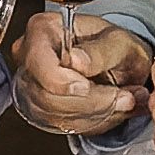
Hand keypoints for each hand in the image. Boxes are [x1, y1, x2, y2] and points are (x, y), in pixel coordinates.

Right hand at [12, 12, 150, 134]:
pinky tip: (109, 109)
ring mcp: (31, 83)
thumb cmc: (114, 45)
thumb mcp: (119, 42)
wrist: (119, 62)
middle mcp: (30, 55)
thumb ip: (100, 52)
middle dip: (90, 102)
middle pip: (46, 95)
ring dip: (95, 114)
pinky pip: (61, 125)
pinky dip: (91, 122)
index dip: (62, 82)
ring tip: (123, 101)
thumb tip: (76, 60)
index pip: (38, 62)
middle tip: (124, 97)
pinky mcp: (39, 107)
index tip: (89, 87)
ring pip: (54, 115)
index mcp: (44, 29)